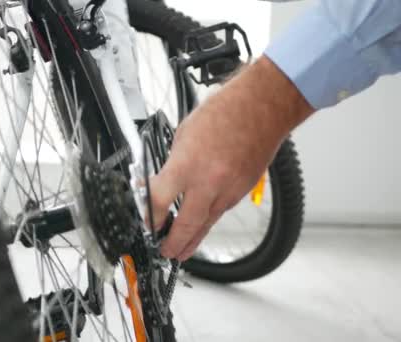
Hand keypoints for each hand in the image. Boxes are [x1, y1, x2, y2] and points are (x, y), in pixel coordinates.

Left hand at [148, 56, 313, 260]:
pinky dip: (208, 221)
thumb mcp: (183, 135)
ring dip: (192, 240)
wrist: (262, 108)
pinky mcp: (241, 192)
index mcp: (187, 164)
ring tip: (180, 253)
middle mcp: (208, 182)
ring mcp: (228, 190)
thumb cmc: (223, 114)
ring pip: (206, 224)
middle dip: (172, 244)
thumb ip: (171, 163)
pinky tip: (201, 226)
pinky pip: (220, 211)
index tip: (145, 222)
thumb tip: (158, 183)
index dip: (149, 216)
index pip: (159, 201)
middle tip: (164, 252)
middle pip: (186, 225)